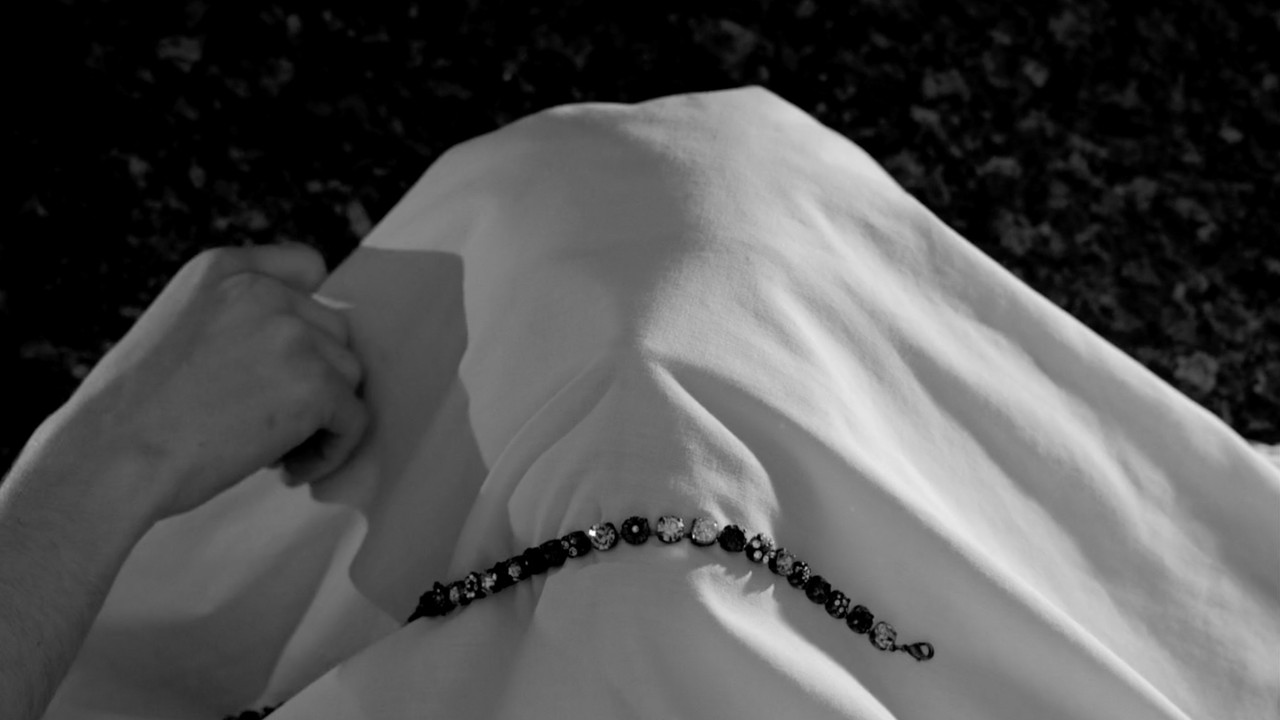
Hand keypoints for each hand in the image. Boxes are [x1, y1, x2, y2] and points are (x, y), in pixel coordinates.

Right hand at [43, 242, 367, 522]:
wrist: (108, 457)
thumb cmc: (133, 414)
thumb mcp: (177, 327)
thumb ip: (237, 318)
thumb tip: (306, 349)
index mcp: (221, 268)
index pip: (306, 266)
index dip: (310, 318)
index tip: (290, 363)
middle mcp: (263, 290)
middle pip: (333, 334)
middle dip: (312, 380)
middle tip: (268, 427)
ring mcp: (292, 334)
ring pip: (348, 377)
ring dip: (324, 419)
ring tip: (276, 455)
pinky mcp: (315, 384)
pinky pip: (354, 420)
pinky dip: (334, 451)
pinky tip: (291, 472)